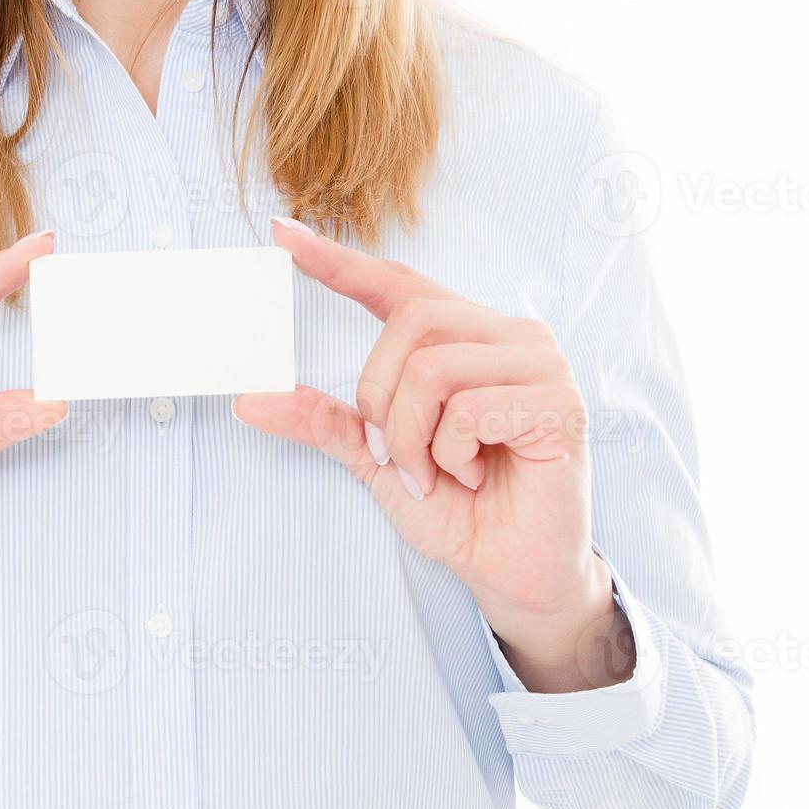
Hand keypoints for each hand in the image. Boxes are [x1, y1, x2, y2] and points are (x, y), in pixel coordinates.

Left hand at [234, 220, 627, 691]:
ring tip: (440, 473)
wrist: (511, 573)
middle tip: (400, 455)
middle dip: (383, 400)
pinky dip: (450, 454)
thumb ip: (324, 421)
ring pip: (433, 368)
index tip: (282, 235)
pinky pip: (469, 408)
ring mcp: (540, 365)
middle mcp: (508, 336)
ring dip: (415, 437)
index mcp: (467, 338)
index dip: (339, 261)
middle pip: (409, 324)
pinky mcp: (560, 403)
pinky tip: (474, 475)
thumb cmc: (458, 510)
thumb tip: (248, 398)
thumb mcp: (377, 458)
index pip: (398, 285)